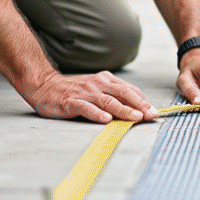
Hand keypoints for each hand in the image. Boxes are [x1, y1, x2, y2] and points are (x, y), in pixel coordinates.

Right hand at [24, 70, 158, 123]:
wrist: (44, 86)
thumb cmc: (74, 91)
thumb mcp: (96, 90)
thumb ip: (113, 97)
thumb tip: (136, 110)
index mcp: (106, 80)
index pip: (129, 90)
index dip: (143, 100)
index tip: (155, 111)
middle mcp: (98, 84)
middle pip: (123, 93)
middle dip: (139, 105)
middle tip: (151, 115)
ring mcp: (85, 93)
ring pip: (108, 101)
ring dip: (123, 110)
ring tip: (135, 117)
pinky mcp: (71, 102)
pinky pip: (86, 108)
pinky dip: (97, 114)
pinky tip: (106, 120)